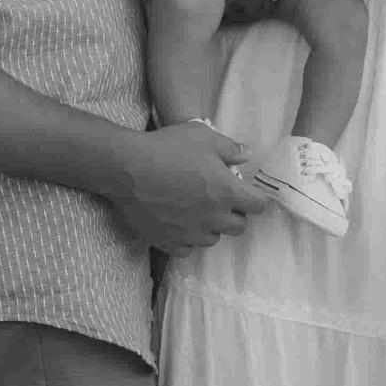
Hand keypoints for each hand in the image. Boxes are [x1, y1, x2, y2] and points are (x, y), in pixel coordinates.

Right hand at [110, 123, 269, 250]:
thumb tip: (247, 155)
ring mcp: (191, 234)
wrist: (127, 169)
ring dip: (210, 227)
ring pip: (213, 239)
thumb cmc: (168, 148)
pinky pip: (187, 249)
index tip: (244, 191)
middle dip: (234, 214)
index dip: (254, 198)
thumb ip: (230, 149)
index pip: (258, 205)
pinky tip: (177, 223)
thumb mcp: (203, 137)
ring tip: (195, 210)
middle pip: (239, 226)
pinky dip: (187, 239)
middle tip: (218, 199)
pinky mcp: (169, 243)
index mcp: (227, 192)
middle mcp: (214, 218)